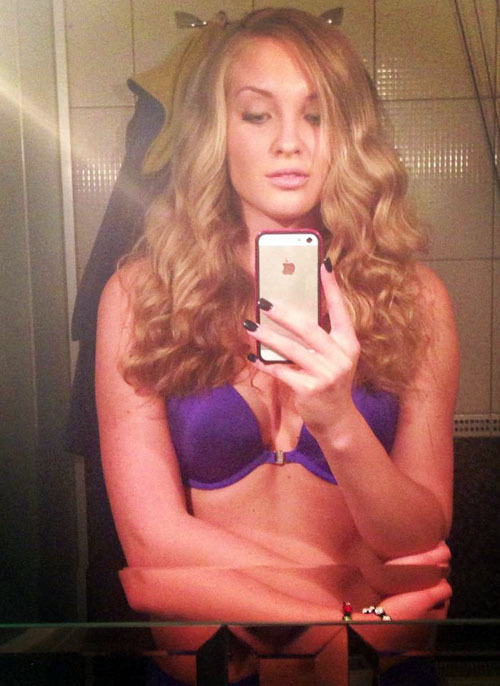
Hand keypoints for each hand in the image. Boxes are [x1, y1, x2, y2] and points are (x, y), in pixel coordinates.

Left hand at [244, 263, 359, 433]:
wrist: (337, 419)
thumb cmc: (330, 381)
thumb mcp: (333, 358)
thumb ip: (320, 337)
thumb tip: (292, 310)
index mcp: (348, 343)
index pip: (340, 309)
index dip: (331, 286)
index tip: (322, 263)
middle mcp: (341, 356)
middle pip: (308, 327)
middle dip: (283, 312)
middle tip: (263, 300)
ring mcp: (327, 373)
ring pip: (290, 348)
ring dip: (267, 336)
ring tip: (249, 325)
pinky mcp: (310, 389)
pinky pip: (282, 371)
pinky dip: (265, 363)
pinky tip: (252, 357)